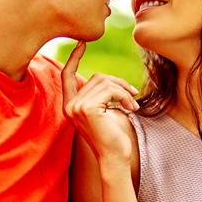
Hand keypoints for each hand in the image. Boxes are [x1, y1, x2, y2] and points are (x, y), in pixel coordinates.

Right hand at [61, 42, 139, 164]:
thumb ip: (100, 95)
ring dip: (124, 91)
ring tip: (133, 105)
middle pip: (96, 77)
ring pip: (105, 82)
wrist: (115, 158)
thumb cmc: (113, 136)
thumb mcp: (104, 110)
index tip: (82, 43)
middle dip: (118, 83)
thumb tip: (108, 79)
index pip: (67, 75)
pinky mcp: (88, 109)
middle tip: (134, 94)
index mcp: (70, 106)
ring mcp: (76, 107)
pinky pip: (111, 90)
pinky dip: (125, 96)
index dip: (73, 58)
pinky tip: (132, 109)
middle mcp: (69, 106)